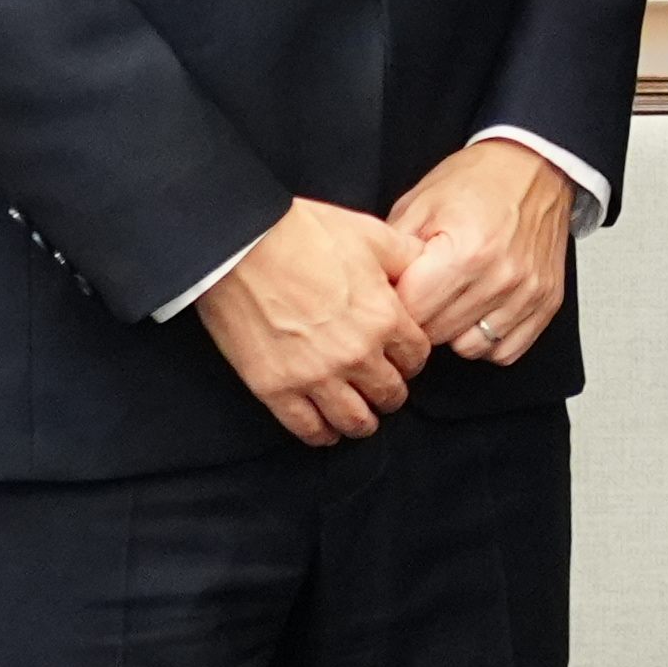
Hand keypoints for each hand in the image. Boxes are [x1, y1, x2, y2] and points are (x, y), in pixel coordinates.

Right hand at [194, 197, 426, 446]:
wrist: (239, 242)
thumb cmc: (305, 233)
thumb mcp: (372, 235)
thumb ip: (406, 258)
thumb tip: (428, 266)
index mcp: (385, 319)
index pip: (417, 359)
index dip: (411, 359)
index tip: (400, 358)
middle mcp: (357, 354)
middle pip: (391, 394)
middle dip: (390, 392)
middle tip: (380, 387)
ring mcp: (315, 375)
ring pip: (356, 421)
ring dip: (362, 420)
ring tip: (359, 415)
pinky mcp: (275, 387)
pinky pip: (308, 428)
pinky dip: (322, 434)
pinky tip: (326, 429)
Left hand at [390, 139, 578, 370]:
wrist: (535, 168)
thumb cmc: (478, 182)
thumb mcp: (419, 205)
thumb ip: (393, 253)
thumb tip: (374, 291)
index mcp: (464, 252)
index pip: (412, 313)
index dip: (394, 304)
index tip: (394, 292)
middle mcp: (501, 278)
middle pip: (438, 334)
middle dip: (421, 319)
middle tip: (421, 294)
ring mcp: (528, 293)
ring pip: (471, 348)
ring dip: (454, 332)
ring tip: (451, 304)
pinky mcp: (547, 302)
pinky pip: (506, 350)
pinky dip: (488, 340)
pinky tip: (479, 314)